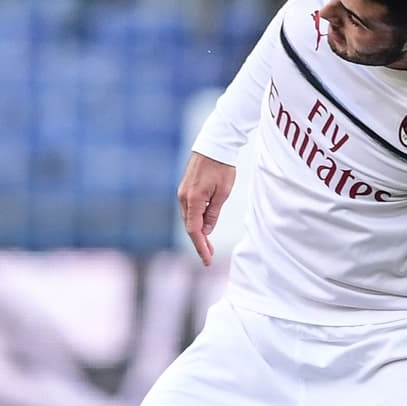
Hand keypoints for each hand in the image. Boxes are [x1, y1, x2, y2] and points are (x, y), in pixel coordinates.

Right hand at [177, 152, 235, 266]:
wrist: (214, 146)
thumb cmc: (222, 167)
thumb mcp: (223, 193)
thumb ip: (213, 213)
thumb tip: (206, 230)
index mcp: (193, 199)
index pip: (194, 230)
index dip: (200, 246)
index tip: (206, 259)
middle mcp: (183, 197)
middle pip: (190, 226)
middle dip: (199, 242)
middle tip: (209, 257)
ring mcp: (182, 193)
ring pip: (189, 218)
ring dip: (198, 232)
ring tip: (208, 245)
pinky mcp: (185, 189)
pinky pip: (189, 209)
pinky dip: (196, 220)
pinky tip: (204, 226)